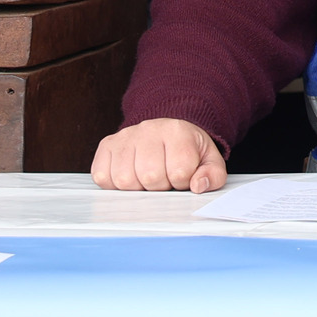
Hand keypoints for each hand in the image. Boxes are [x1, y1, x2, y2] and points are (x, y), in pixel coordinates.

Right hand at [91, 118, 225, 192]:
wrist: (167, 133)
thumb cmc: (187, 151)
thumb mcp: (209, 160)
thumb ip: (213, 175)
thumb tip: (198, 186)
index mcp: (178, 132)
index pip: (179, 172)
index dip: (182, 182)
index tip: (182, 176)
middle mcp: (149, 129)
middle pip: (150, 176)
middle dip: (159, 186)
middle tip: (164, 178)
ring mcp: (125, 136)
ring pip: (125, 180)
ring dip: (137, 187)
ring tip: (147, 177)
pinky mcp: (107, 145)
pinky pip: (103, 177)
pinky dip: (115, 185)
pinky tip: (130, 175)